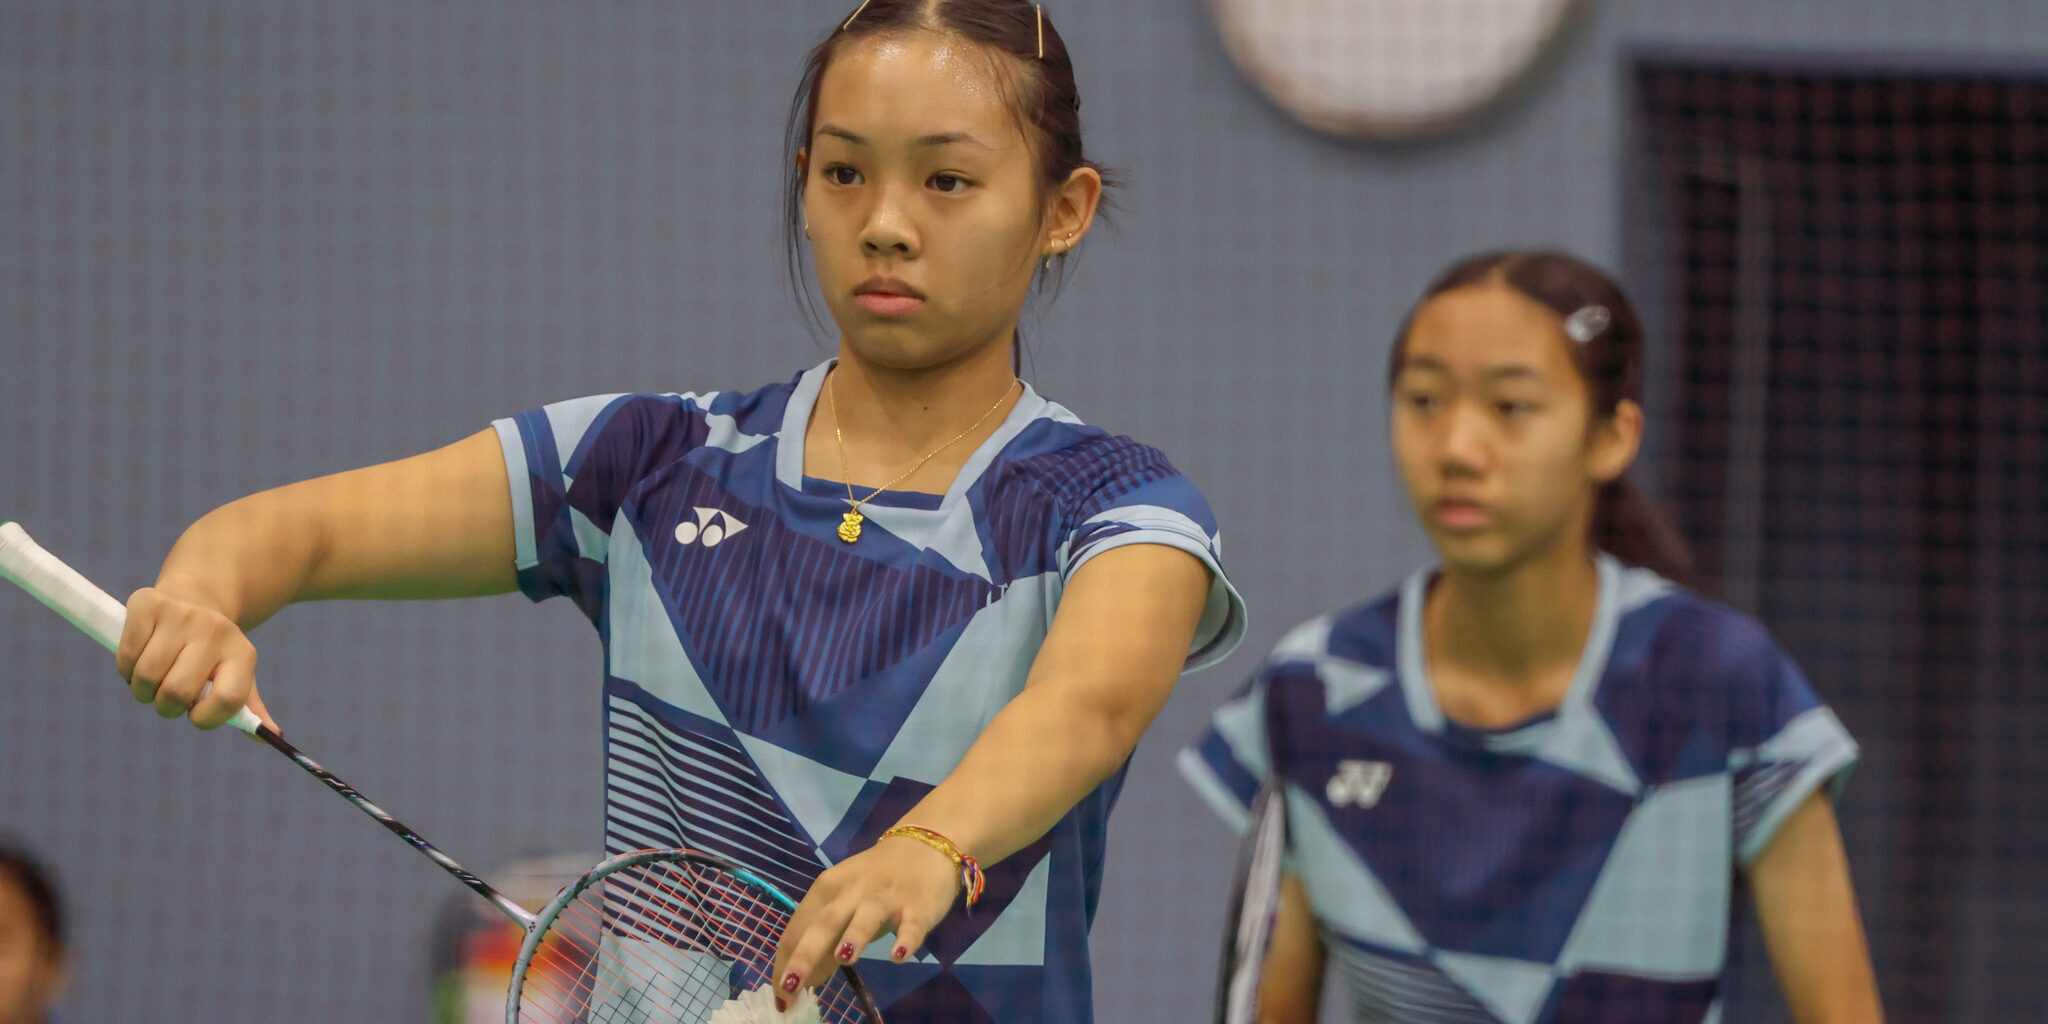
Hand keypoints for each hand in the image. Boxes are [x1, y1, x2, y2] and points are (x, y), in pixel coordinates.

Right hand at [117, 586, 277, 731]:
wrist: (195, 599)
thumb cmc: (213, 652)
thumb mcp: (236, 675)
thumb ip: (249, 708)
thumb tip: (272, 736)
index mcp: (243, 654)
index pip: (229, 698)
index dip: (206, 718)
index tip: (194, 715)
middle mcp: (216, 631)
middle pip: (178, 692)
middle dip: (165, 707)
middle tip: (166, 698)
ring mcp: (183, 615)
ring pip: (148, 676)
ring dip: (141, 690)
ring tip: (151, 681)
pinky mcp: (149, 604)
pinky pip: (127, 656)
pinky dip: (125, 669)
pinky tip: (137, 662)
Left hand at [768, 834, 961, 1007]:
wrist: (925, 845)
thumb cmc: (876, 880)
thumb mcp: (845, 903)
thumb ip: (826, 938)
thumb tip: (804, 980)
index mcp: (827, 888)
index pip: (798, 928)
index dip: (785, 963)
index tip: (780, 996)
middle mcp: (852, 891)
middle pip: (823, 924)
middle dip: (804, 956)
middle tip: (789, 988)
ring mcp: (885, 898)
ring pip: (865, 918)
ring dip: (853, 937)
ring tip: (843, 959)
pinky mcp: (917, 906)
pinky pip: (911, 926)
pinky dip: (905, 940)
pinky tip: (898, 956)